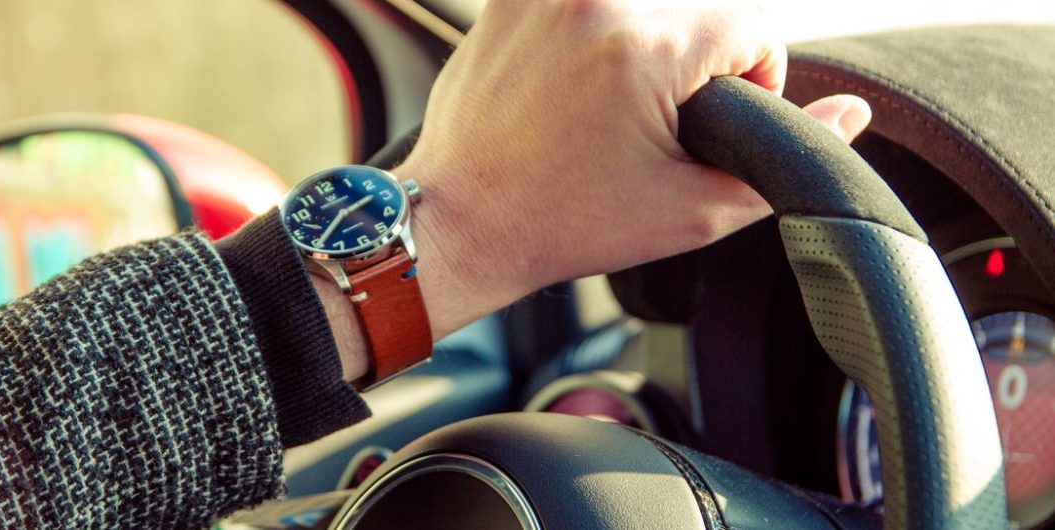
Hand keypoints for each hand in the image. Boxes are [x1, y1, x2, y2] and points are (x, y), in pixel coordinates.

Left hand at [322, 0, 872, 379]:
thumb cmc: (564, 223)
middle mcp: (595, 0)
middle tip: (646, 129)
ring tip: (604, 113)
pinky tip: (571, 91)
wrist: (460, 222)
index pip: (751, 28)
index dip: (751, 83)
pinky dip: (595, 37)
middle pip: (696, 15)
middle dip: (693, 66)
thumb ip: (783, 158)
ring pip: (644, 8)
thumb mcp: (692, 209)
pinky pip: (589, 5)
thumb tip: (852, 111)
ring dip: (644, 50)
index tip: (706, 126)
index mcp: (647, 47)